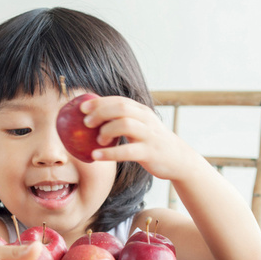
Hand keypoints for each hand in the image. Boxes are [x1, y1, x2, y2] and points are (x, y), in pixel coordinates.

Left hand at [80, 96, 196, 181]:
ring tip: (97, 141)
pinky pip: (127, 151)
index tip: (82, 108)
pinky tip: (96, 155)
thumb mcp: (140, 126)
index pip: (119, 100)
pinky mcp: (149, 152)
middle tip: (86, 123)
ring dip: (106, 131)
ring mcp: (149, 135)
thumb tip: (94, 118)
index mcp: (141, 111)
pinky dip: (110, 153)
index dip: (99, 102)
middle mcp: (146, 119)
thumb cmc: (152, 142)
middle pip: (121, 108)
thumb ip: (123, 119)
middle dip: (100, 113)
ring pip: (125, 124)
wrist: (178, 159)